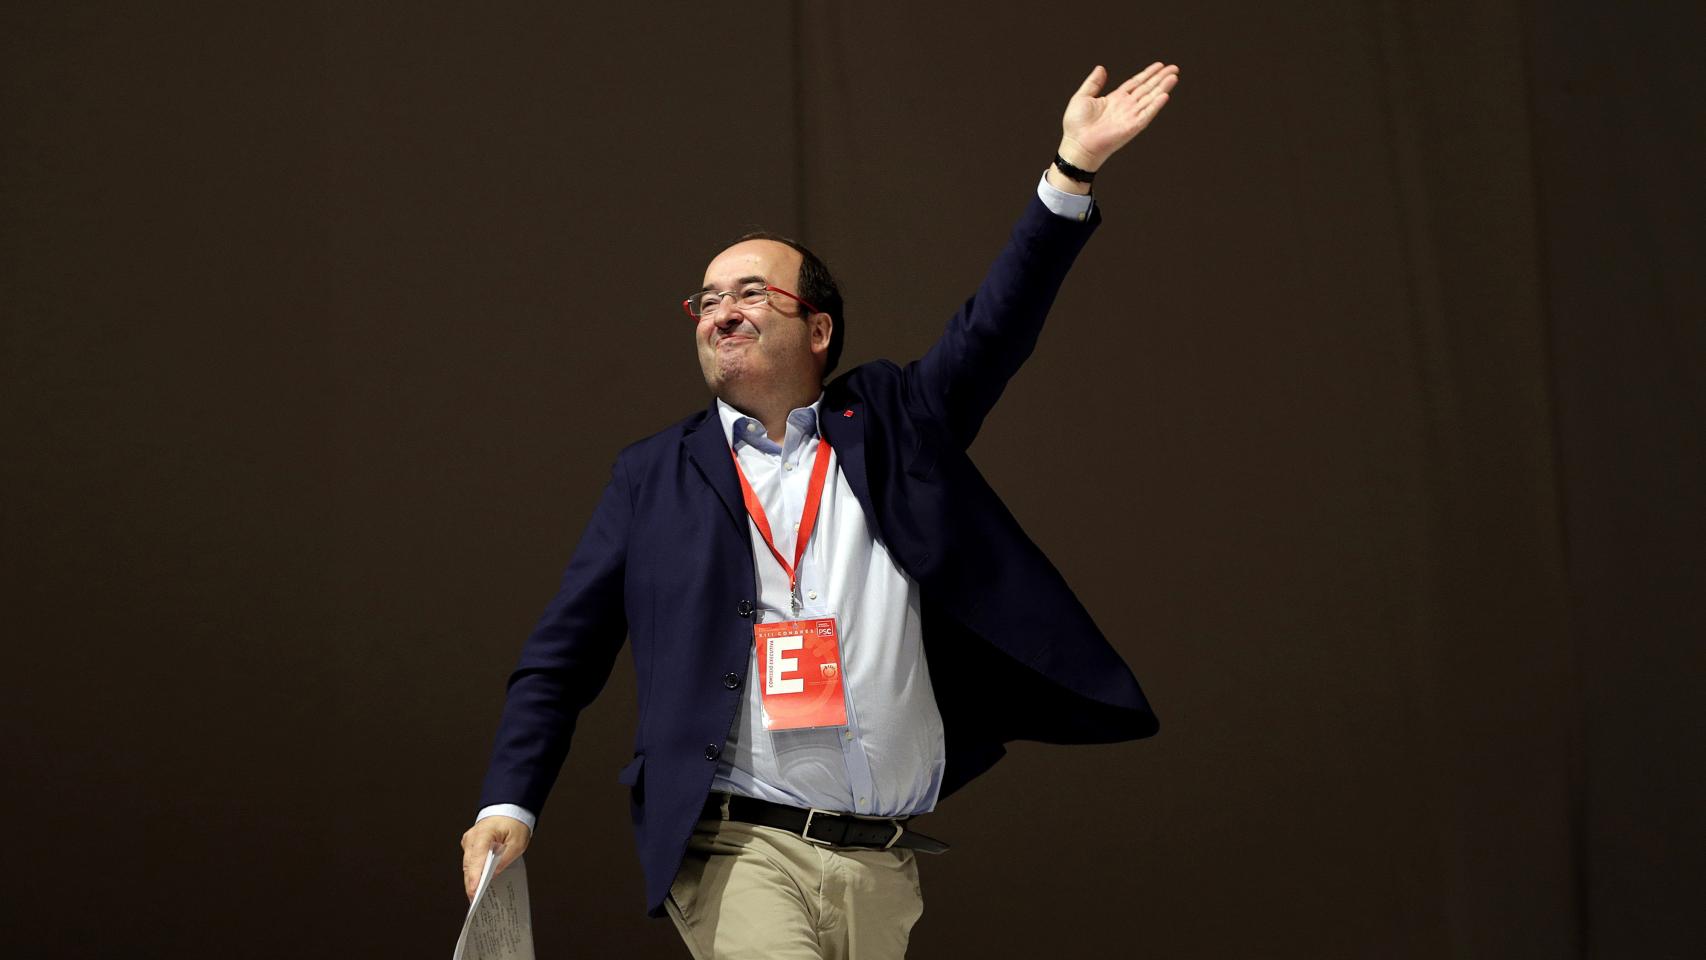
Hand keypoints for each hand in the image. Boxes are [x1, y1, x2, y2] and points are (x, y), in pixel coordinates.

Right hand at [460, 815, 531, 901]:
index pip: (476, 859)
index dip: (474, 877)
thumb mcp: (517, 842)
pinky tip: (479, 885)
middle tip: (476, 902)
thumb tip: (494, 874)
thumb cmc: (514, 824)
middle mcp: (471, 838)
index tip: (474, 892)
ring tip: (477, 898)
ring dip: (472, 880)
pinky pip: (470, 862)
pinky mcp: (470, 846)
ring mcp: (468, 842)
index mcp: (483, 834)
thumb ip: (505, 858)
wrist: (509, 810)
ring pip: (467, 866)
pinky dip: (474, 873)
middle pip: (469, 865)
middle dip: (472, 884)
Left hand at [1057, 62, 1180, 173]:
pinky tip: (1165, 95)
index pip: (1135, 83)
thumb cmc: (1076, 125)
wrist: (1076, 144)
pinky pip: (1146, 114)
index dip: (1147, 74)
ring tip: (1174, 77)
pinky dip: (1156, 105)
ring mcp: (1130, 116)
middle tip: (1174, 68)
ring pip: (1150, 98)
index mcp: (1115, 99)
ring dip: (1162, 87)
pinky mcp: (1132, 127)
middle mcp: (1125, 107)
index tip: (1159, 65)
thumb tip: (1101, 68)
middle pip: (1147, 89)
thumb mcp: (1082, 97)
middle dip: (1160, 78)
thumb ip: (1093, 83)